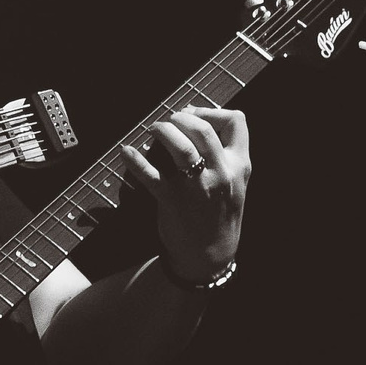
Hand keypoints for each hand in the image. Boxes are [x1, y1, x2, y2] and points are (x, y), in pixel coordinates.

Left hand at [118, 107, 249, 281]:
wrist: (211, 253)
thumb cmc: (218, 212)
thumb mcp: (233, 181)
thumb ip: (222, 154)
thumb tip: (193, 119)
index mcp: (239, 165)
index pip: (236, 122)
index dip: (212, 111)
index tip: (193, 114)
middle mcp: (221, 173)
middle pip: (202, 130)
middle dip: (181, 118)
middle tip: (169, 121)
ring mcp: (197, 187)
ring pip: (181, 147)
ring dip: (162, 131)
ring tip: (153, 130)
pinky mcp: (173, 200)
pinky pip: (150, 175)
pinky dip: (135, 161)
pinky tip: (126, 152)